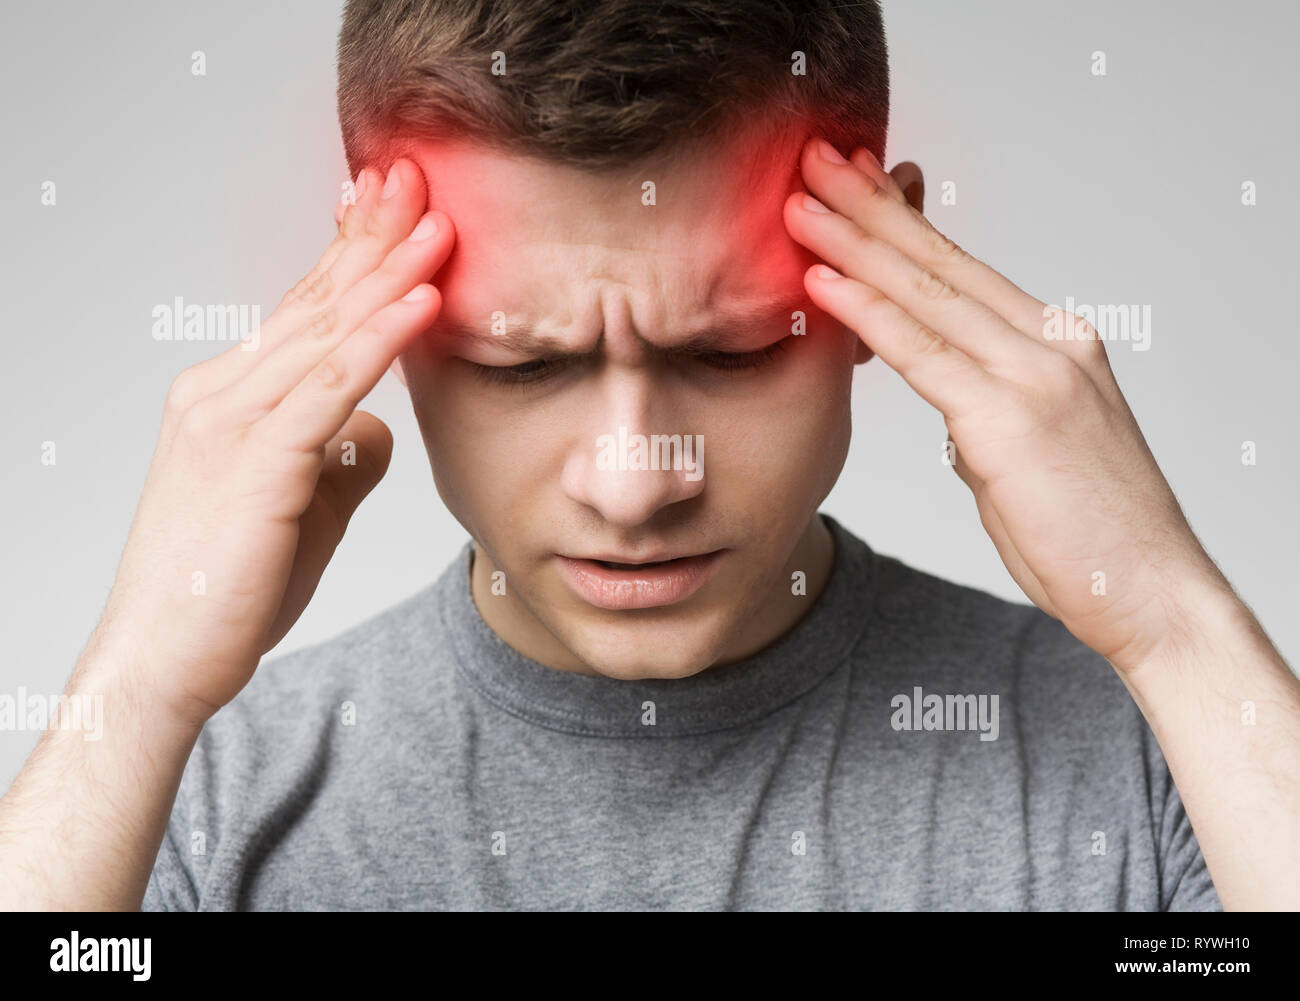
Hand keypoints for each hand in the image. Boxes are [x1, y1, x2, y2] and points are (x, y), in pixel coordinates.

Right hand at [97, 158, 453, 724]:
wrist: (165, 660)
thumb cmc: (228, 588)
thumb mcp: (301, 507)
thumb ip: (340, 458)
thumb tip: (378, 428)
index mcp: (228, 397)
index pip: (303, 311)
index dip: (356, 255)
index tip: (398, 208)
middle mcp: (222, 392)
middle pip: (315, 301)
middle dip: (374, 237)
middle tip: (420, 179)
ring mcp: (233, 421)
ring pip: (326, 331)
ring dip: (390, 272)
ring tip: (441, 223)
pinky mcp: (257, 461)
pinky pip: (330, 387)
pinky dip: (380, 340)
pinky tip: (422, 300)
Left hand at [783, 136, 1227, 671]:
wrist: (1150, 591)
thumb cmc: (1090, 534)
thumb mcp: (1027, 457)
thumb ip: (988, 420)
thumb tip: (955, 417)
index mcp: (1055, 344)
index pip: (962, 270)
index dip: (902, 222)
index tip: (854, 185)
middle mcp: (1048, 343)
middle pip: (939, 262)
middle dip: (870, 207)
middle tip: (816, 159)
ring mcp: (1033, 374)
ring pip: (925, 293)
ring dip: (854, 243)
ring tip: (800, 201)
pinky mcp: (1010, 417)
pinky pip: (922, 353)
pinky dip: (865, 312)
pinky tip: (821, 280)